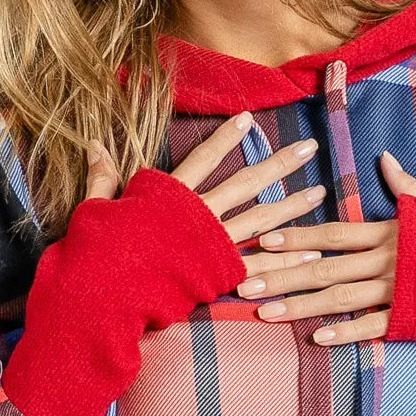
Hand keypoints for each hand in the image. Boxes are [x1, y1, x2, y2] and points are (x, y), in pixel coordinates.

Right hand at [85, 112, 334, 260]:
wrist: (104, 296)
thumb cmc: (96, 253)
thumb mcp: (96, 209)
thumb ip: (103, 177)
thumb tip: (95, 143)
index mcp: (170, 197)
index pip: (203, 158)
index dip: (226, 138)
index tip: (248, 118)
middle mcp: (198, 216)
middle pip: (245, 184)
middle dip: (279, 165)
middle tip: (308, 149)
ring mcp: (211, 246)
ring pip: (261, 220)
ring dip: (292, 207)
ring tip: (320, 193)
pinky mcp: (218, 275)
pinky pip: (259, 263)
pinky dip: (285, 259)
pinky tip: (310, 252)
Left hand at [235, 149, 415, 344]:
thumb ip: (404, 187)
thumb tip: (385, 160)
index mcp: (387, 231)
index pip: (331, 234)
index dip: (296, 236)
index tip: (262, 239)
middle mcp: (385, 260)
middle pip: (323, 268)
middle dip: (281, 275)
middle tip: (244, 282)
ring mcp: (396, 291)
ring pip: (338, 299)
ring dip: (299, 306)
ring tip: (264, 312)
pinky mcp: (410, 318)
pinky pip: (372, 327)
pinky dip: (344, 333)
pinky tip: (316, 339)